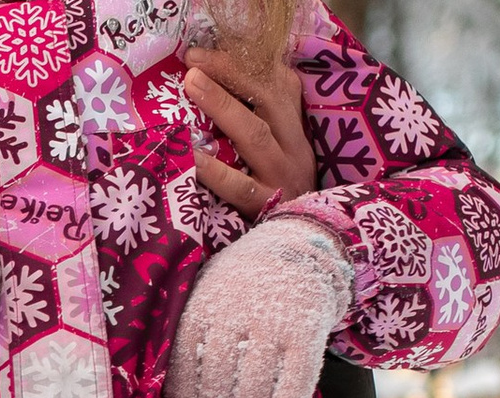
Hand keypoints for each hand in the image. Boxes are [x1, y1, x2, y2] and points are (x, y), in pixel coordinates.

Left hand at [163, 217, 352, 397]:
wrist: (297, 248)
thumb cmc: (241, 283)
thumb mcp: (205, 291)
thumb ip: (192, 332)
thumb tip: (177, 395)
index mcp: (202, 306)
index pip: (182, 365)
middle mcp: (235, 315)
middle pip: (217, 385)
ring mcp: (273, 324)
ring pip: (254, 391)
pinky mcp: (306, 333)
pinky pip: (294, 385)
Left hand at [184, 45, 317, 216]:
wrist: (308, 242)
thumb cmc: (278, 193)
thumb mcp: (277, 152)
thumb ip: (256, 121)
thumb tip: (211, 89)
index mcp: (295, 129)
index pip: (274, 84)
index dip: (239, 65)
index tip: (202, 53)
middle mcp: (293, 148)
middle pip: (267, 100)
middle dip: (230, 76)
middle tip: (193, 64)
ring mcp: (283, 177)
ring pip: (256, 135)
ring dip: (222, 107)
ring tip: (191, 86)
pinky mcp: (269, 208)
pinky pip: (240, 186)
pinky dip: (214, 172)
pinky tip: (191, 157)